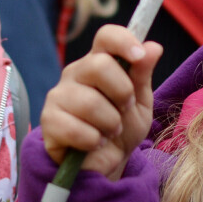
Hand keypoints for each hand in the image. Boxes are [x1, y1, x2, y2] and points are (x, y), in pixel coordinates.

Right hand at [40, 24, 163, 180]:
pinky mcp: (49, 121)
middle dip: (122, 92)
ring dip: (110, 124)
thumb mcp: (140, 103)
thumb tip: (154, 47)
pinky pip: (76, 128)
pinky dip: (93, 141)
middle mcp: (75, 73)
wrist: (105, 164)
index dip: (123, 41)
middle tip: (124, 109)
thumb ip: (143, 75)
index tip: (139, 56)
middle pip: (99, 65)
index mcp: (99, 62)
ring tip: (110, 132)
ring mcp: (59, 95)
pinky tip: (94, 143)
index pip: (106, 37)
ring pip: (90, 102)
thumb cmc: (122, 128)